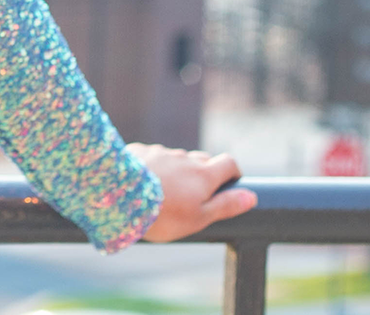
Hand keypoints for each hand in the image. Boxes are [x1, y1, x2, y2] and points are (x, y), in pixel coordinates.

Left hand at [130, 143, 256, 241]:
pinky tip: (145, 184)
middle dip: (204, 172)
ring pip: (176, 159)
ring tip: (166, 193)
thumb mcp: (199, 218)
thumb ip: (225, 205)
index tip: (231, 182)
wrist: (118, 196)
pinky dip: (155, 167)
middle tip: (196, 194)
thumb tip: (251, 197)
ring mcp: (160, 152)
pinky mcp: (139, 151)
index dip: (233, 172)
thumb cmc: (163, 214)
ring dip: (178, 171)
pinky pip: (153, 157)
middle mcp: (183, 158)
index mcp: (202, 174)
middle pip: (201, 159)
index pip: (228, 162)